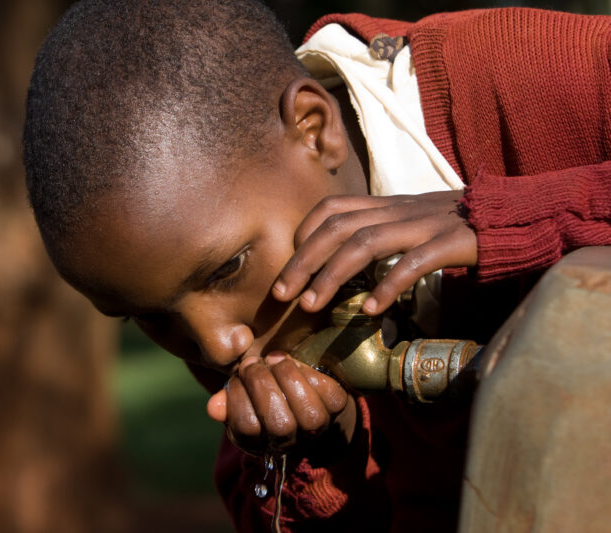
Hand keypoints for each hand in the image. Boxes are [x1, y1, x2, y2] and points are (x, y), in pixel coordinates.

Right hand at [207, 353, 355, 455]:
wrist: (305, 389)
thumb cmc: (265, 390)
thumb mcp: (241, 395)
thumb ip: (228, 401)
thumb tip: (214, 408)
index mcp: (263, 441)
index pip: (248, 428)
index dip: (238, 398)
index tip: (236, 376)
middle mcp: (293, 440)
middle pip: (280, 424)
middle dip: (261, 385)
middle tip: (252, 363)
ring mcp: (318, 425)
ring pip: (307, 412)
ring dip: (286, 378)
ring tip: (272, 360)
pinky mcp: (337, 404)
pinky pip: (325, 391)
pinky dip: (306, 372)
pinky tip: (290, 362)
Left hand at [271, 190, 476, 314]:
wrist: (512, 214)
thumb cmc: (454, 224)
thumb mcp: (409, 220)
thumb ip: (378, 230)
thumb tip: (341, 257)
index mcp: (386, 203)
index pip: (332, 207)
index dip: (305, 233)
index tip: (291, 264)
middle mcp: (399, 209)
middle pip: (338, 227)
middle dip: (303, 260)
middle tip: (282, 294)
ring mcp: (424, 224)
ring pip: (366, 241)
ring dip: (333, 275)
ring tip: (312, 305)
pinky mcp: (452, 242)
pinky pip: (414, 262)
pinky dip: (389, 285)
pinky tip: (372, 310)